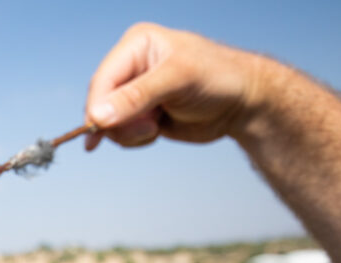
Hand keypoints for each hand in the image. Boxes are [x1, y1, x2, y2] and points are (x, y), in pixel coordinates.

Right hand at [84, 23, 263, 149]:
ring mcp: (135, 92)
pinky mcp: (141, 114)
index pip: (102, 80)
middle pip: (101, 103)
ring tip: (156, 128)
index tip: (99, 131)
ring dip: (129, 133)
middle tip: (148, 129)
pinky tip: (157, 131)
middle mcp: (132, 67)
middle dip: (119, 122)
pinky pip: (122, 133)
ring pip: (109, 122)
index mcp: (137, 45)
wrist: (243, 102)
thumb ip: (136, 97)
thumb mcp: (177, 80)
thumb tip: (98, 116)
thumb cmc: (218, 78)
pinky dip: (135, 139)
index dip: (97, 107)